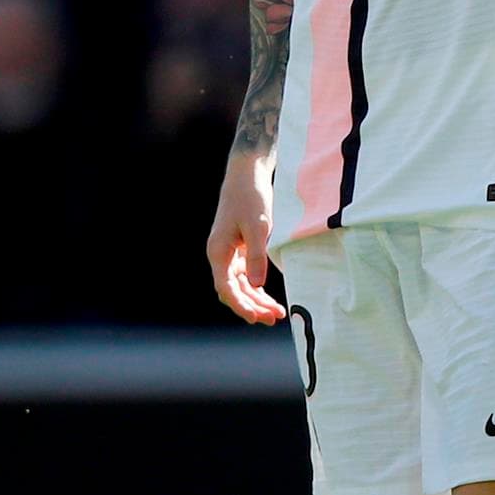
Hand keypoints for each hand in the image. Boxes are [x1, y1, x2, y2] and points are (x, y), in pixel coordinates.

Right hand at [206, 154, 285, 325]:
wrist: (248, 175)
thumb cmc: (250, 197)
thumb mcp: (257, 226)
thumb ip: (256, 256)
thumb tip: (257, 285)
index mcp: (218, 251)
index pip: (226, 287)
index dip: (240, 305)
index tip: (255, 317)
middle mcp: (220, 256)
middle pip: (233, 291)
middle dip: (252, 306)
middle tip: (272, 319)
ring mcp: (229, 254)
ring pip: (241, 286)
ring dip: (256, 300)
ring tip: (276, 313)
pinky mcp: (240, 250)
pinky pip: (247, 276)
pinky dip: (257, 288)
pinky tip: (270, 298)